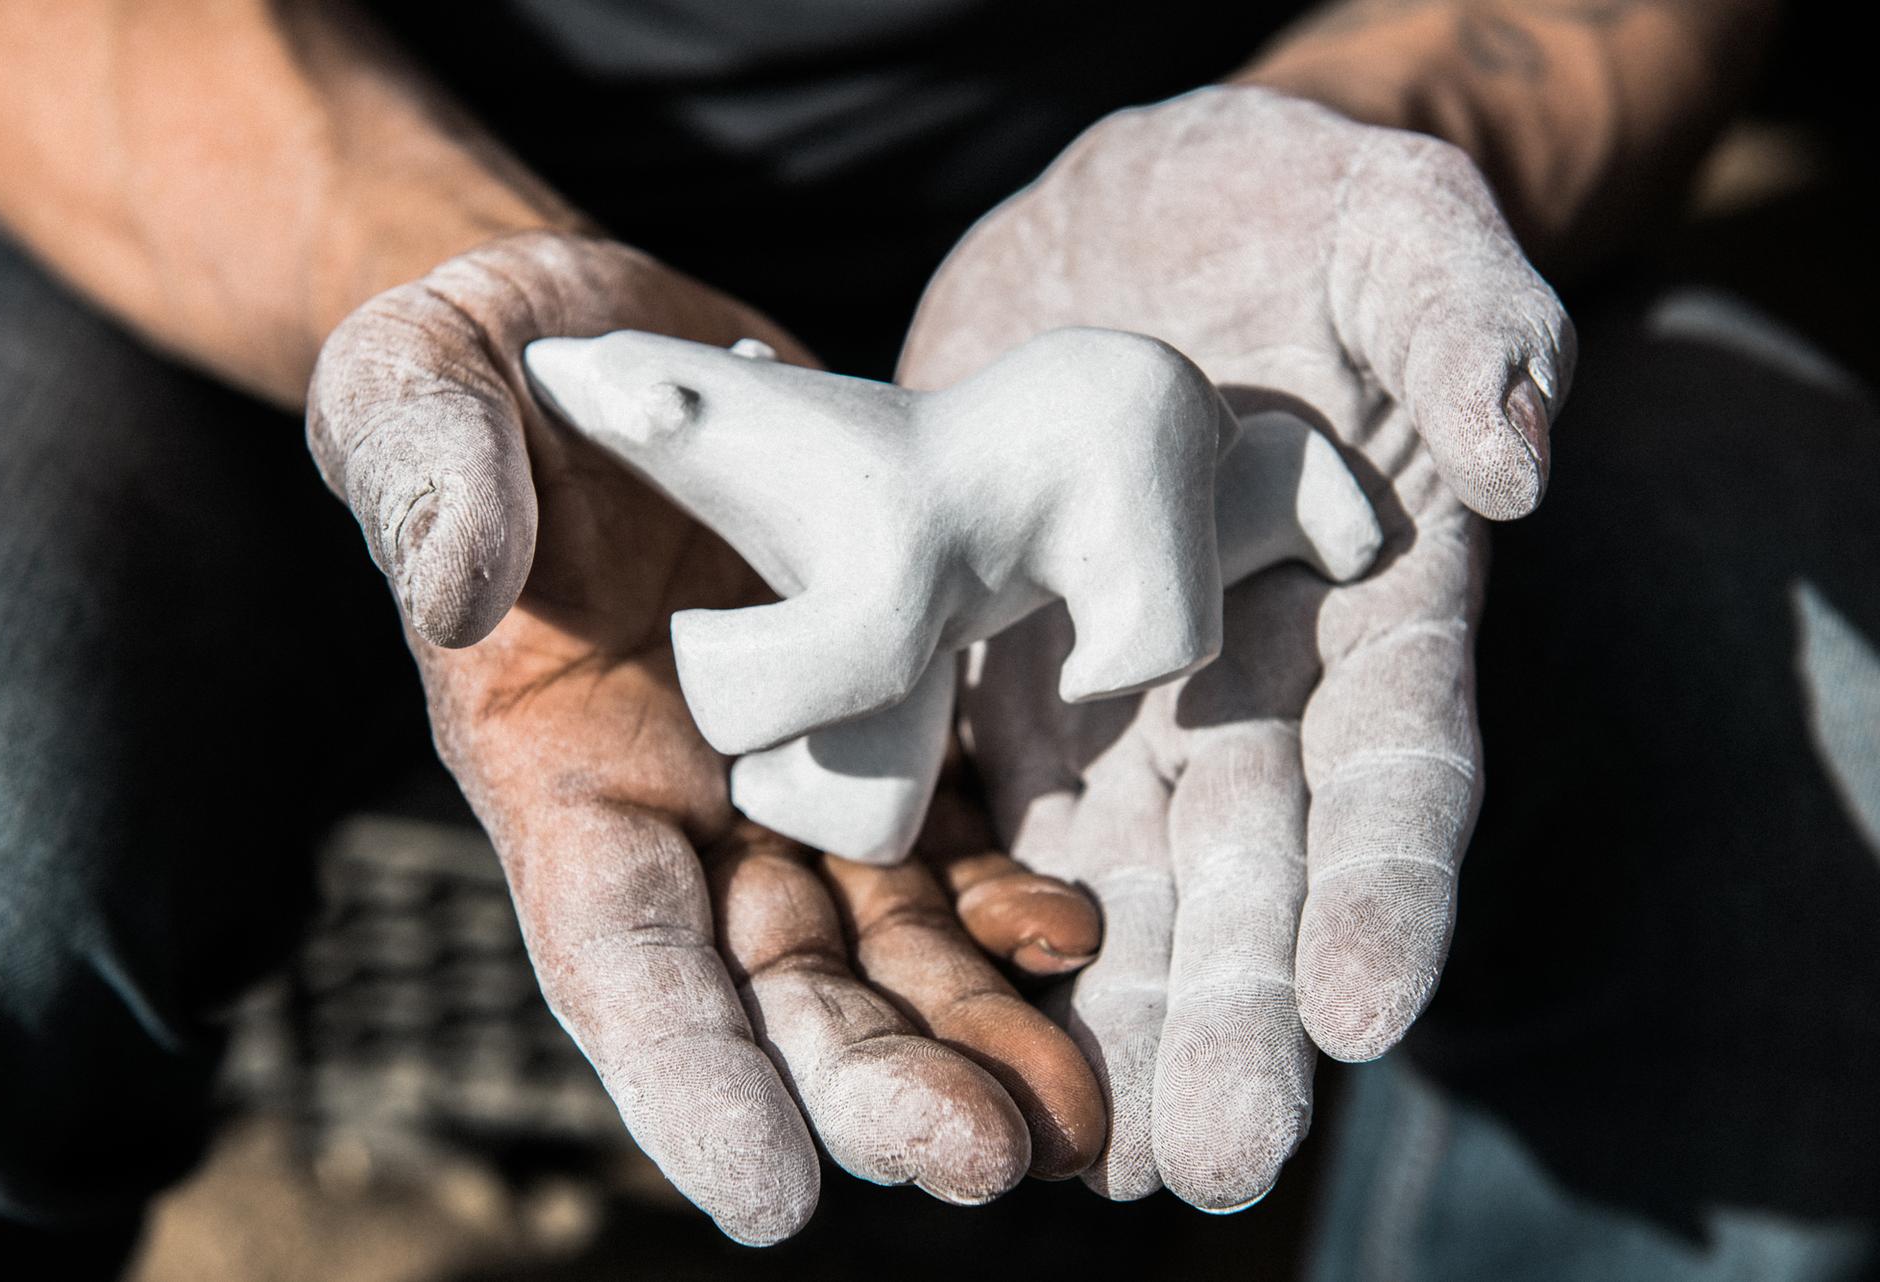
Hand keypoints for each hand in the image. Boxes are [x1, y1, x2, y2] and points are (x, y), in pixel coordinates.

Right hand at [306, 231, 1104, 1240]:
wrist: (613, 336)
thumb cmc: (487, 359)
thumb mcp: (418, 378)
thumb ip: (422, 472)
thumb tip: (456, 592)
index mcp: (557, 774)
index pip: (613, 958)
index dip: (684, 1080)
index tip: (769, 1192)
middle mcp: (678, 812)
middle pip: (773, 991)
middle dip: (871, 1084)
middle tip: (982, 1158)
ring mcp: (786, 778)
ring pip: (883, 943)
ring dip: (971, 1032)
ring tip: (1073, 1114)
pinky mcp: (878, 722)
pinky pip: (949, 842)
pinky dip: (1008, 903)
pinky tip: (1078, 933)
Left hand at [905, 86, 1573, 1206]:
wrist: (1137, 219)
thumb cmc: (1289, 205)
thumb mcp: (1395, 220)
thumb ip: (1466, 314)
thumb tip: (1522, 460)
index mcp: (1372, 603)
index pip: (1398, 763)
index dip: (1390, 885)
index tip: (1365, 1010)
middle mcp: (1256, 681)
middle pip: (1257, 866)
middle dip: (1236, 1012)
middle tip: (1213, 1159)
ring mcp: (1128, 692)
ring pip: (1123, 875)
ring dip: (1106, 1013)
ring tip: (1078, 1152)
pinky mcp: (1007, 672)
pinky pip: (989, 803)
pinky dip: (975, 911)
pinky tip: (948, 1017)